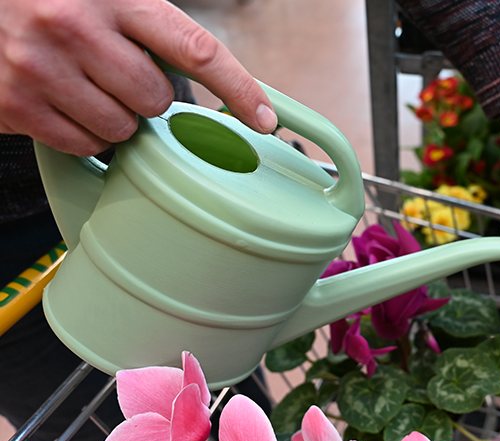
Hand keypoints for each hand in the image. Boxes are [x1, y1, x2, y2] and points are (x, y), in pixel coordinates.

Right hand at [0, 0, 276, 155]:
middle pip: (156, 100)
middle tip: (115, 72)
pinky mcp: (16, 104)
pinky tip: (60, 100)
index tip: (265, 119)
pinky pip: (83, 146)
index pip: (196, 50)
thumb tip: (215, 74)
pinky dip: (82, 133)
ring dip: (114, 117)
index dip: (239, 89)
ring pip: (121, 129)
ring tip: (82, 82)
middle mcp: (75, 27)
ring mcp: (40, 67)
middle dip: (144, 95)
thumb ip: (154, 25)